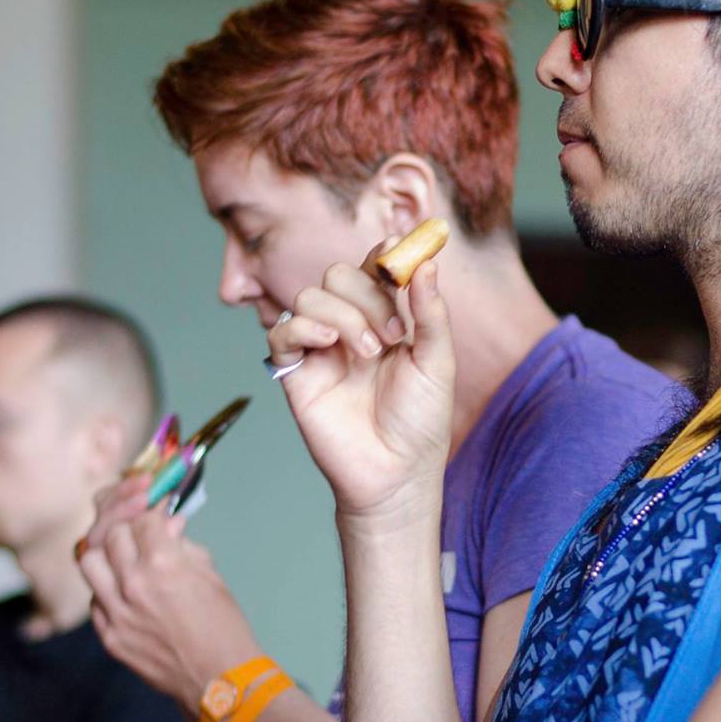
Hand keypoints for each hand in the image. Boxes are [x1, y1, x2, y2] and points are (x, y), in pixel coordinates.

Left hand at [79, 478, 262, 709]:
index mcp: (164, 564)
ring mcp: (117, 612)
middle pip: (112, 535)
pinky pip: (94, 600)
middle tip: (142, 537)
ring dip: (107, 554)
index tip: (158, 520)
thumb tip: (168, 527)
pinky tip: (124, 593)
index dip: (154, 516)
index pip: (144, 520)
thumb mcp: (210, 576)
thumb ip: (183, 547)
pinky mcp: (109, 636)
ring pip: (89, 562)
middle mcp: (133, 584)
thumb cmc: (223, 628)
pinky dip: (106, 590)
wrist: (220, 681)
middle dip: (129, 530)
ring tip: (124, 560)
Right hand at [266, 252, 453, 519]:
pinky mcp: (297, 373)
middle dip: (367, 295)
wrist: (397, 473)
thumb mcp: (438, 363)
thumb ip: (430, 313)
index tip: (397, 247)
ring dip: (343, 314)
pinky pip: (282, 332)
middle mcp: (350, 328)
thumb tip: (426, 264)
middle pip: (338, 276)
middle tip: (392, 335)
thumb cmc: (420, 423)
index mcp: (385, 320)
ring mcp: (321, 350)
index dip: (382, 254)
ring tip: (368, 353)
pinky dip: (303, 327)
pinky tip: (329, 342)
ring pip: (310, 297)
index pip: (373, 269)